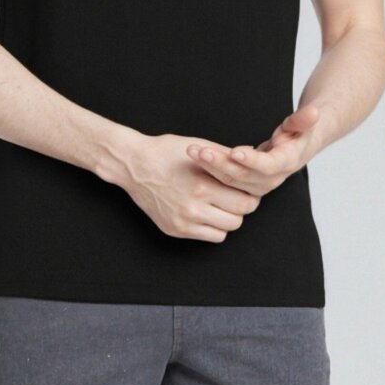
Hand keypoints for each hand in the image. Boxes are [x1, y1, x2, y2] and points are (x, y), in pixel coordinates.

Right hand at [121, 133, 262, 242]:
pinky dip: (213, 226)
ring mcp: (183, 222)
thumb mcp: (199, 147)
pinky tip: (207, 211)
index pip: (244, 202)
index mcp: (202, 185)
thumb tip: (251, 159)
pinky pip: (208, 236)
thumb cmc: (165, 151)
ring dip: (228, 218)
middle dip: (242, 207)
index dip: (250, 195)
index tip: (248, 188)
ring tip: (221, 203)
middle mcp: (193, 208)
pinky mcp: (175, 229)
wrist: (133, 164)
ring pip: (225, 231)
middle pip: (238, 219)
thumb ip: (226, 157)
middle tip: (237, 196)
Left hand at [185, 104, 321, 197]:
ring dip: (209, 167)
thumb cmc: (299, 133)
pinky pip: (225, 181)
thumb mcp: (302, 124)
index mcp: (284, 164)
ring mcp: (256, 185)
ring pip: (230, 180)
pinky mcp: (246, 184)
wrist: (299, 147)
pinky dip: (209, 172)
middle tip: (199, 151)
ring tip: (192, 152)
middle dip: (219, 163)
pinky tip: (194, 160)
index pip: (267, 166)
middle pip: (242, 176)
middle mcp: (269, 179)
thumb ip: (303, 119)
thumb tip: (314, 111)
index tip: (235, 151)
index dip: (251, 160)